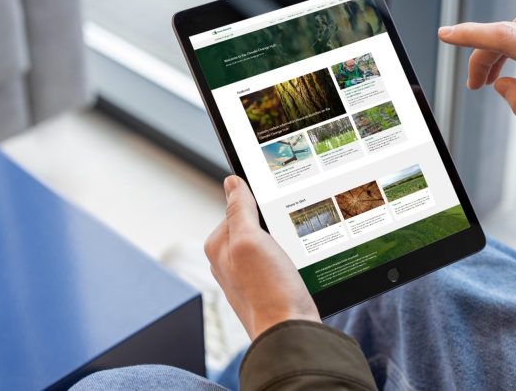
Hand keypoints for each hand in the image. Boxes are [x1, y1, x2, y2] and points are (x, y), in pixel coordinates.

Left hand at [205, 175, 319, 339]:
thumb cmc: (269, 290)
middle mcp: (228, 261)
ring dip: (284, 243)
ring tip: (292, 255)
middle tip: (287, 236)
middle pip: (255, 224)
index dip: (260, 205)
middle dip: (273, 225)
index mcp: (218, 245)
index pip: (238, 207)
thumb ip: (240, 209)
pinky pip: (278, 261)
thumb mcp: (251, 240)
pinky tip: (297, 268)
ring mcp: (247, 276)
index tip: (277, 211)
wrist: (290, 332)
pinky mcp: (266, 287)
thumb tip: (232, 182)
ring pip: (269, 242)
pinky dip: (289, 259)